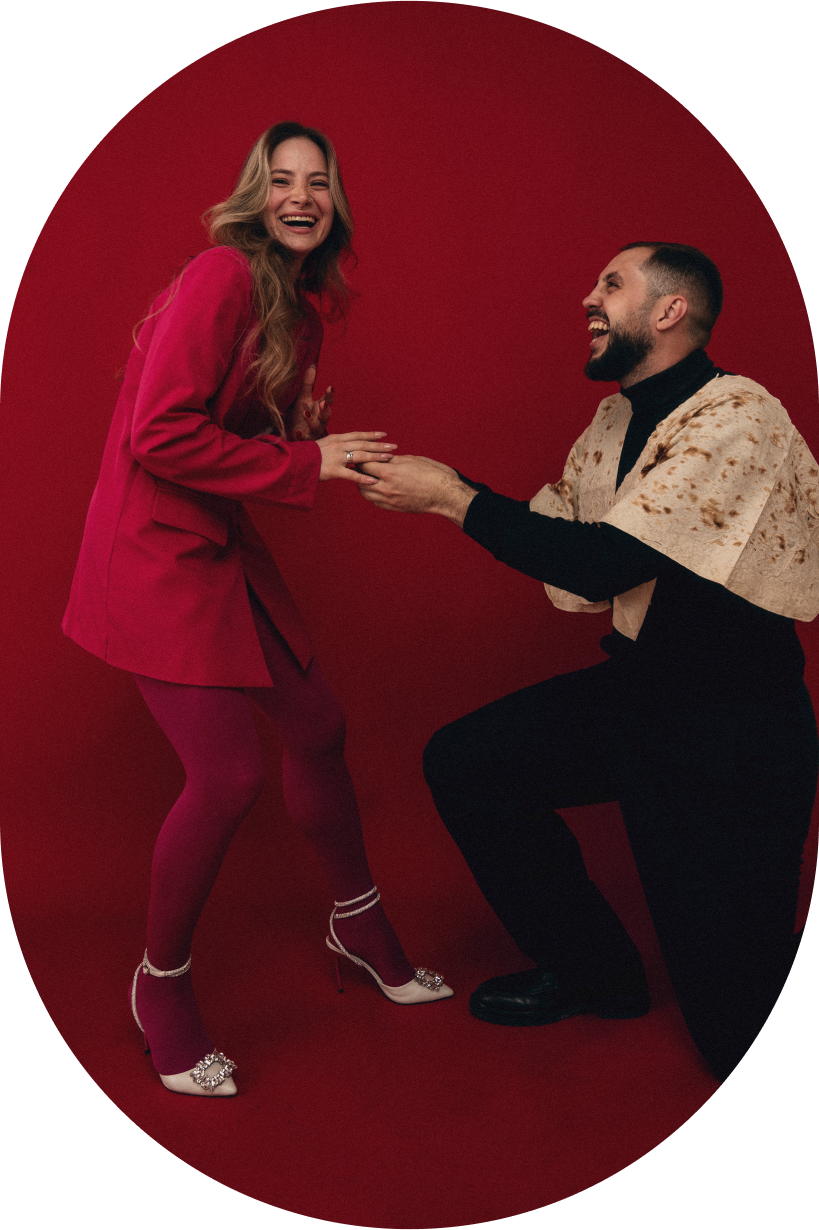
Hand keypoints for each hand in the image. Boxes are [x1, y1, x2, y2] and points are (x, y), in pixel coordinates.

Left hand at [290, 364, 332, 440]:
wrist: (295, 435)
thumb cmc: (301, 416)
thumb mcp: (304, 397)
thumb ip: (308, 383)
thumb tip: (313, 365)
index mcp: (320, 409)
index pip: (328, 401)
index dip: (329, 395)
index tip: (330, 387)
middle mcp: (320, 420)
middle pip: (326, 416)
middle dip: (325, 410)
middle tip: (324, 403)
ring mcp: (313, 431)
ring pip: (317, 427)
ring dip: (312, 420)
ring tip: (306, 413)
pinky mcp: (306, 439)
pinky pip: (305, 439)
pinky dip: (302, 436)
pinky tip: (298, 432)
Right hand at [316, 432, 397, 485]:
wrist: (294, 462)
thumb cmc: (309, 455)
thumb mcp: (324, 445)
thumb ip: (337, 446)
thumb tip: (348, 446)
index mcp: (337, 439)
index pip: (358, 435)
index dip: (371, 435)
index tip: (384, 435)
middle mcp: (338, 446)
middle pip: (363, 444)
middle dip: (380, 445)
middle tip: (394, 447)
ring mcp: (336, 458)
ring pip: (360, 456)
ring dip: (376, 457)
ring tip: (389, 459)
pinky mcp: (333, 470)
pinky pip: (351, 475)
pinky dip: (363, 478)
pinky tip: (373, 481)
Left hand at [358, 455, 477, 523]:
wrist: (444, 494)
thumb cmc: (431, 473)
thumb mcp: (410, 460)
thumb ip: (392, 459)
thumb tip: (381, 457)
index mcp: (389, 473)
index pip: (365, 464)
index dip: (361, 458)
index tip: (360, 455)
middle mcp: (386, 488)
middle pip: (361, 480)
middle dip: (359, 472)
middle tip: (360, 465)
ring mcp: (389, 500)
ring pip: (365, 493)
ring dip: (363, 485)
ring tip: (366, 477)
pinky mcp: (394, 507)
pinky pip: (375, 502)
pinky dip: (371, 494)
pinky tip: (375, 488)